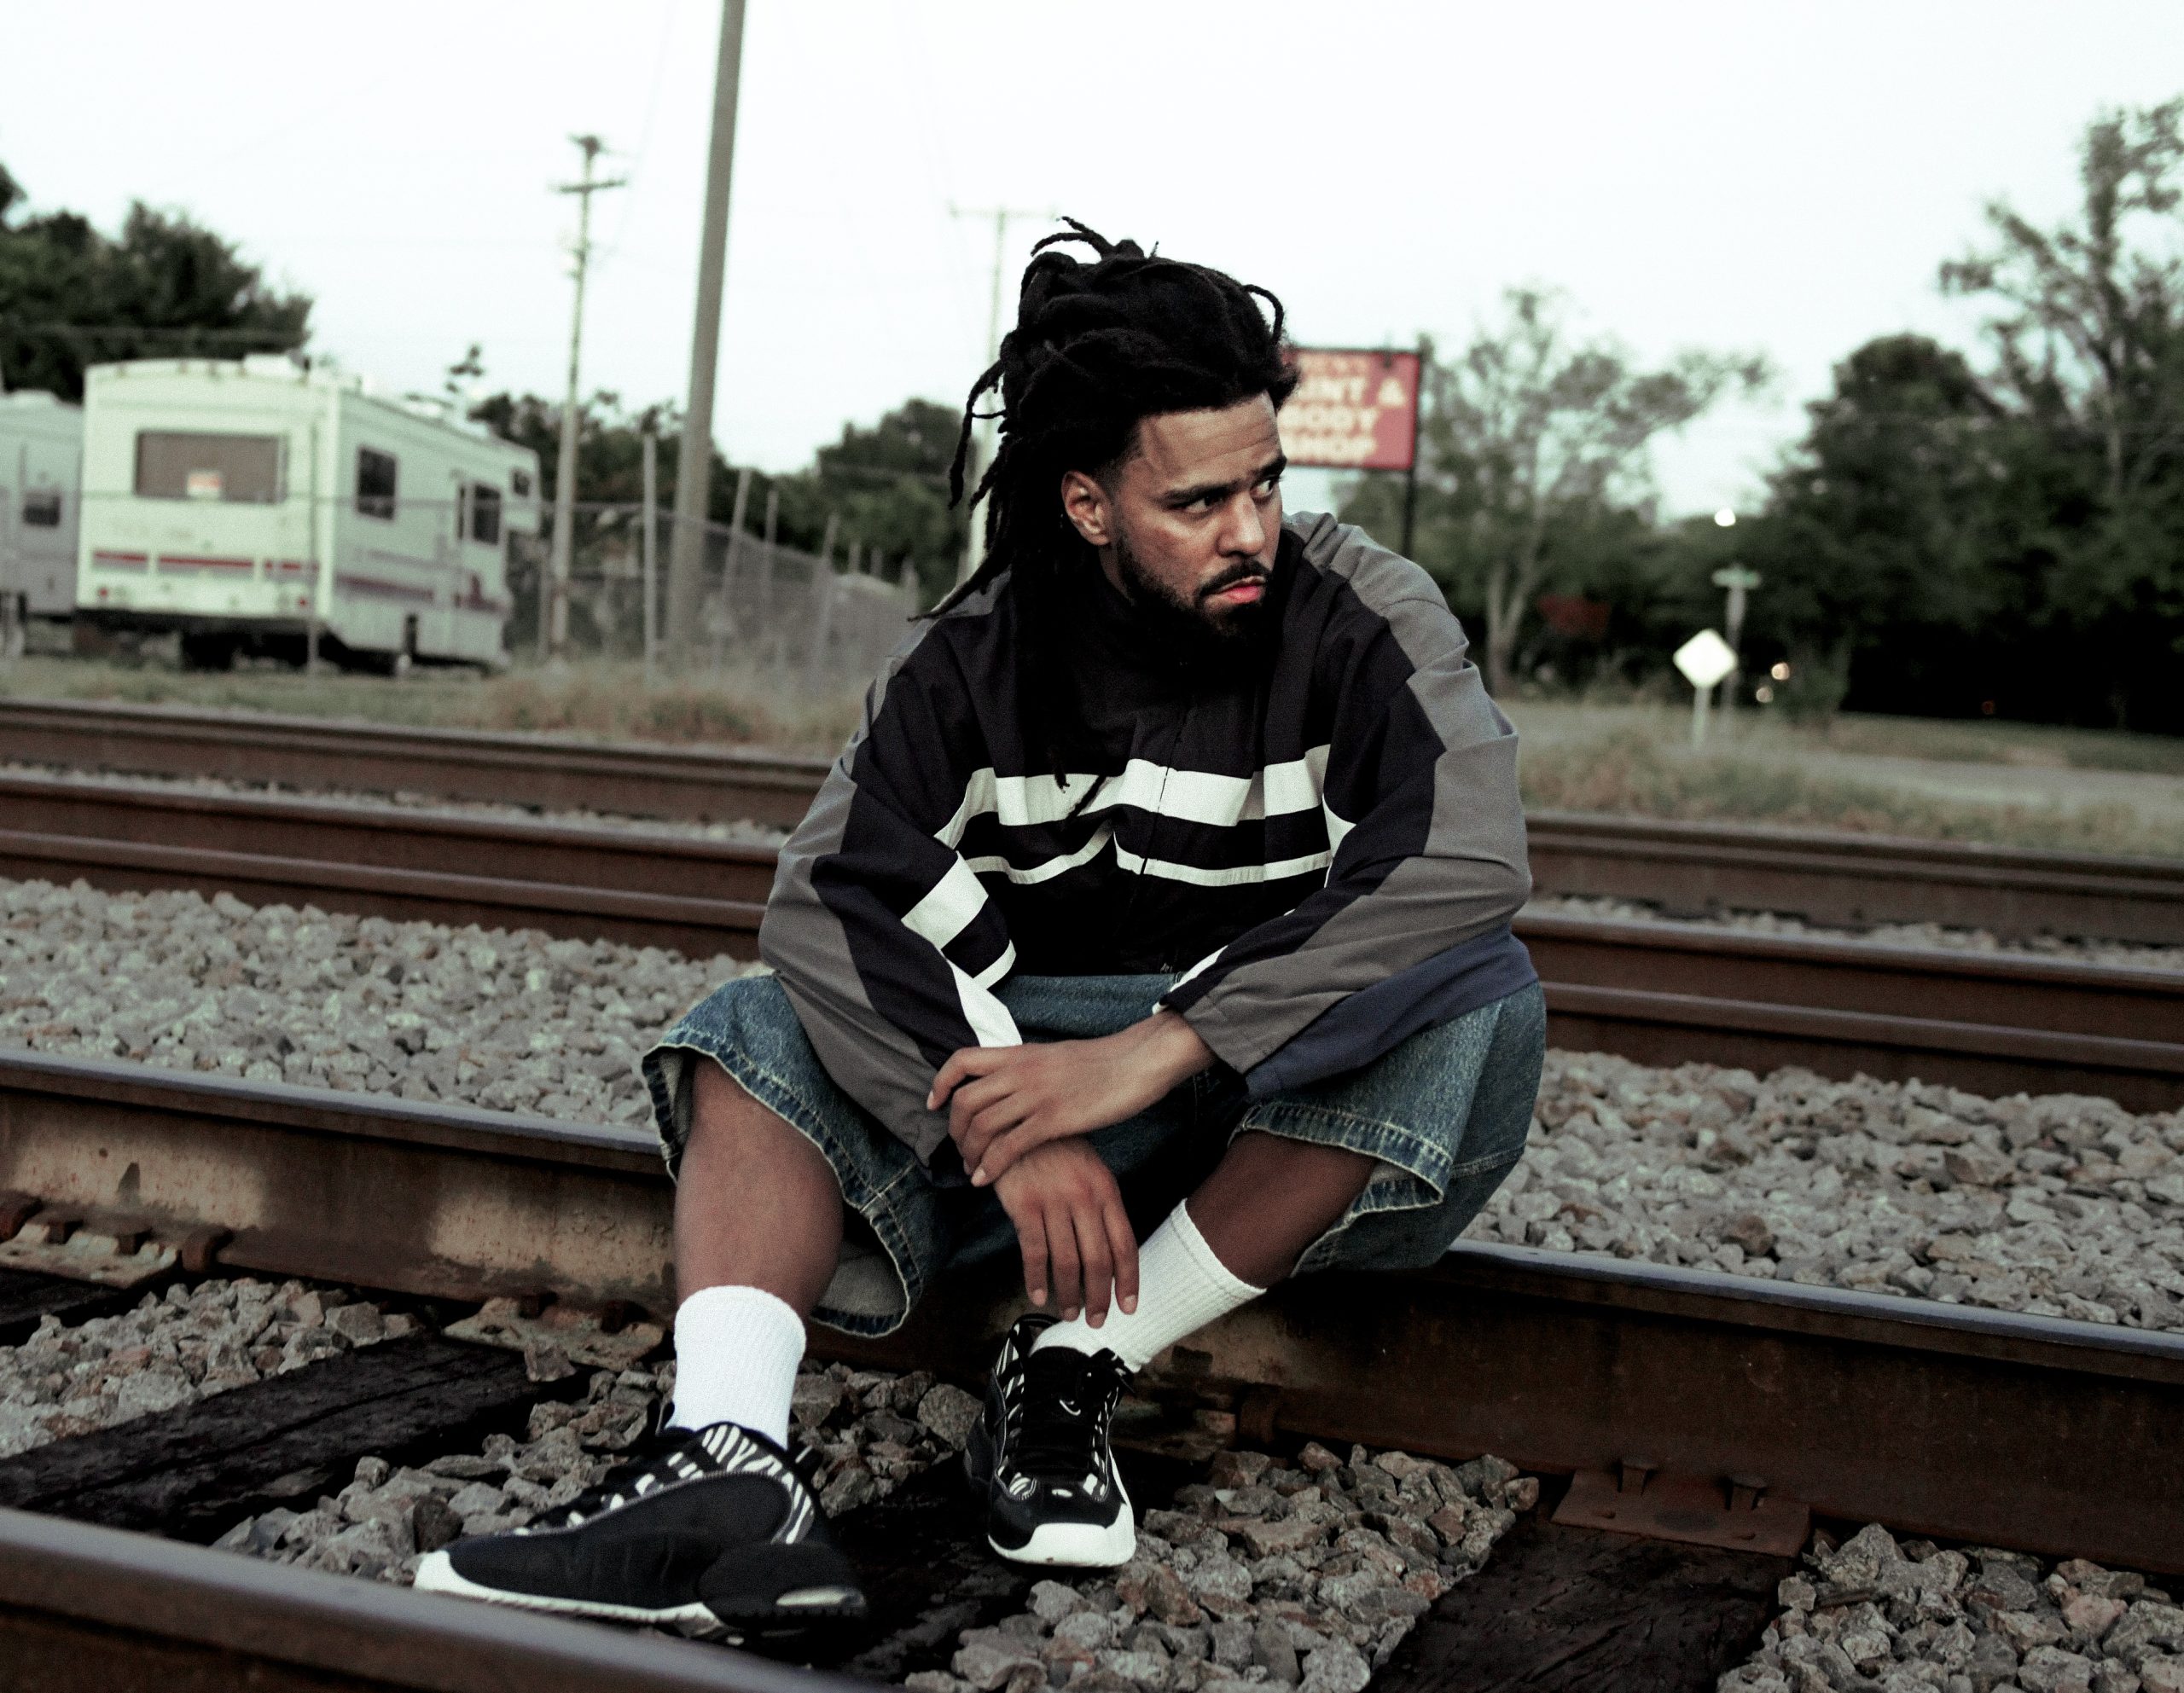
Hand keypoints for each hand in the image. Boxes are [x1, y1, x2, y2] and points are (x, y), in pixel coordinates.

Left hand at [929, 1011, 1213, 1186]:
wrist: (1136, 1062)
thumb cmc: (1102, 1063)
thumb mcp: (1055, 1057)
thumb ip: (1028, 1068)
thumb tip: (1011, 1082)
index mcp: (1020, 1053)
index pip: (963, 1060)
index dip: (941, 1083)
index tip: (934, 1104)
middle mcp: (1021, 1071)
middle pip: (966, 1101)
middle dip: (954, 1131)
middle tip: (959, 1150)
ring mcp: (1035, 1095)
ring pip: (982, 1126)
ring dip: (970, 1153)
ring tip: (972, 1170)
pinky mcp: (1053, 1119)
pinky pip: (1008, 1146)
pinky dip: (990, 1166)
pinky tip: (985, 1181)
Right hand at [993, 1138, 1139, 1323]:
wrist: (1018, 1121)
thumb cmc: (1057, 1148)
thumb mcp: (1090, 1169)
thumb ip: (1102, 1205)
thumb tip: (1111, 1248)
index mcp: (1107, 1191)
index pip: (1124, 1244)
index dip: (1128, 1280)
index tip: (1128, 1307)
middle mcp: (1085, 1198)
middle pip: (1098, 1260)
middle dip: (1099, 1297)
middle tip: (1096, 1320)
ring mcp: (1055, 1201)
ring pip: (1067, 1261)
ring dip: (1069, 1294)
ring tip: (1068, 1313)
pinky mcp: (1025, 1204)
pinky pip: (1034, 1251)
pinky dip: (1036, 1278)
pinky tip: (1038, 1295)